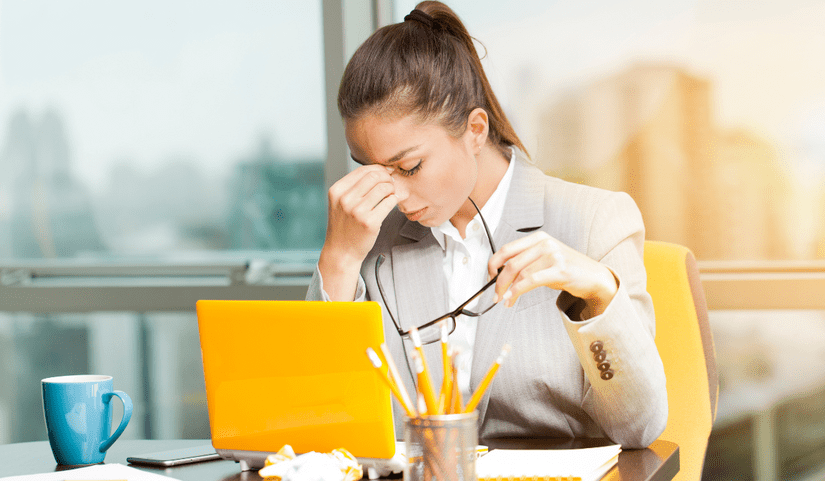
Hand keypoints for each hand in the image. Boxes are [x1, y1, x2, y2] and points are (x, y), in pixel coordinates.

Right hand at [318, 165, 402, 299]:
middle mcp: (345, 199)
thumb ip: (354, 187)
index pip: (363, 170)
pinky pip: (389, 202)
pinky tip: (392, 203)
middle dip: (387, 177)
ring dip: (392, 188)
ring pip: (384, 187)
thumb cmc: (344, 225)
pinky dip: (394, 200)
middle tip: (391, 184)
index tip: (386, 173)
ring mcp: (357, 211)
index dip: (378, 169)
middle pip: (375, 176)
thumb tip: (380, 170)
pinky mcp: (370, 222)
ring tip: (391, 194)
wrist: (342, 252)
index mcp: (337, 191)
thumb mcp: (340, 203)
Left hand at [487, 231, 617, 317]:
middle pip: (511, 262)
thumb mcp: (544, 260)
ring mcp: (553, 255)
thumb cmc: (567, 269)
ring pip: (520, 273)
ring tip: (505, 300)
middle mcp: (545, 243)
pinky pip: (531, 281)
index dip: (493, 264)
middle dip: (498, 281)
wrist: (593, 276)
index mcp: (538, 238)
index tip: (489, 277)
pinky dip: (517, 291)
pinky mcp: (560, 270)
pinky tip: (512, 298)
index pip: (506, 249)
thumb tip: (501, 276)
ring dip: (508, 290)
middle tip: (495, 293)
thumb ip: (525, 263)